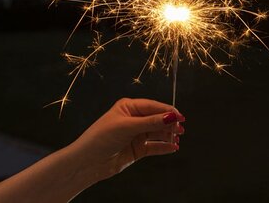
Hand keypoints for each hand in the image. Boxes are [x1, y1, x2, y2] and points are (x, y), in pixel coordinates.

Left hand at [69, 98, 184, 179]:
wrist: (88, 162)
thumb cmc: (101, 138)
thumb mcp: (127, 126)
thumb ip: (151, 122)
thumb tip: (171, 116)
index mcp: (128, 107)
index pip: (153, 106)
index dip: (167, 111)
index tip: (180, 116)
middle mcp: (133, 119)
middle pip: (157, 119)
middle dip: (169, 124)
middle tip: (180, 129)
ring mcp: (136, 135)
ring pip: (157, 133)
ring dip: (168, 136)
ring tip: (177, 139)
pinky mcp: (137, 149)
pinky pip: (154, 147)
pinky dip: (164, 147)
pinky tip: (172, 148)